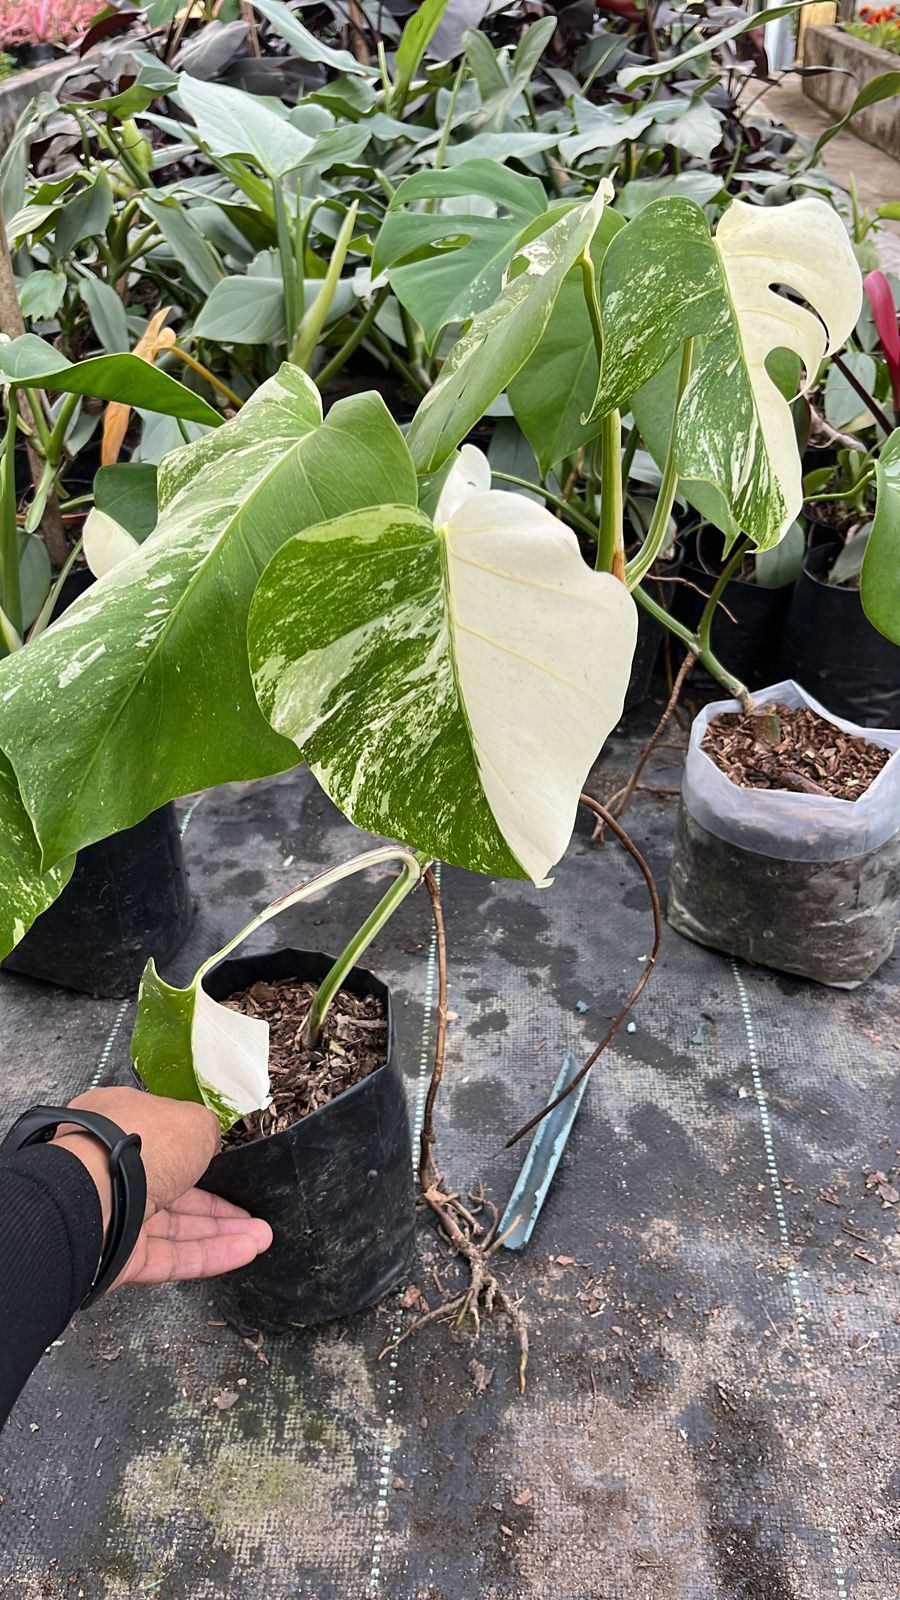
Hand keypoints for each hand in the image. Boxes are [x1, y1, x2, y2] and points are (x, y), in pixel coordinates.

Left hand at [52, 1087, 271, 1288]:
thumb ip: (206, 1133)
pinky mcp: (120, 1257)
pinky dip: (209, 1255)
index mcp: (121, 1125)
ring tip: (262, 1236)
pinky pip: (171, 1256)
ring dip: (223, 1231)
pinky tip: (244, 1250)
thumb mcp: (192, 1121)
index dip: (201, 1156)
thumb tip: (208, 1145)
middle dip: (220, 1204)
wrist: (97, 1192)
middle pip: (177, 1190)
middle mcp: (114, 1169)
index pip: (166, 1142)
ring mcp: (116, 1215)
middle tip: (253, 1212)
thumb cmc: (140, 1142)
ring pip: (177, 1227)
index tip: (229, 1168)